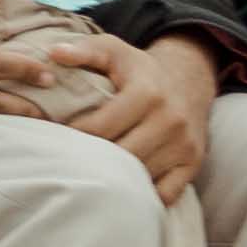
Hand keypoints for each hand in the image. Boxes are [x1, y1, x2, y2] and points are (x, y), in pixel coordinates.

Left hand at [56, 27, 217, 201]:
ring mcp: (184, 146)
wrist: (188, 81)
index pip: (99, 128)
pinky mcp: (193, 164)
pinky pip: (166, 194)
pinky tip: (121, 188)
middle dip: (89, 161)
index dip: (71, 136)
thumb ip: (83, 50)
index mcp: (147, 94)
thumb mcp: (113, 50)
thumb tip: (54, 53)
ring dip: (112, 181)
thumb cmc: (138, 68)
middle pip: (119, 156)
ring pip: (140, 177)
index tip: (53, 138)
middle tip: (65, 163)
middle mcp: (170, 121)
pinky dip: (143, 196)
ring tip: (86, 176)